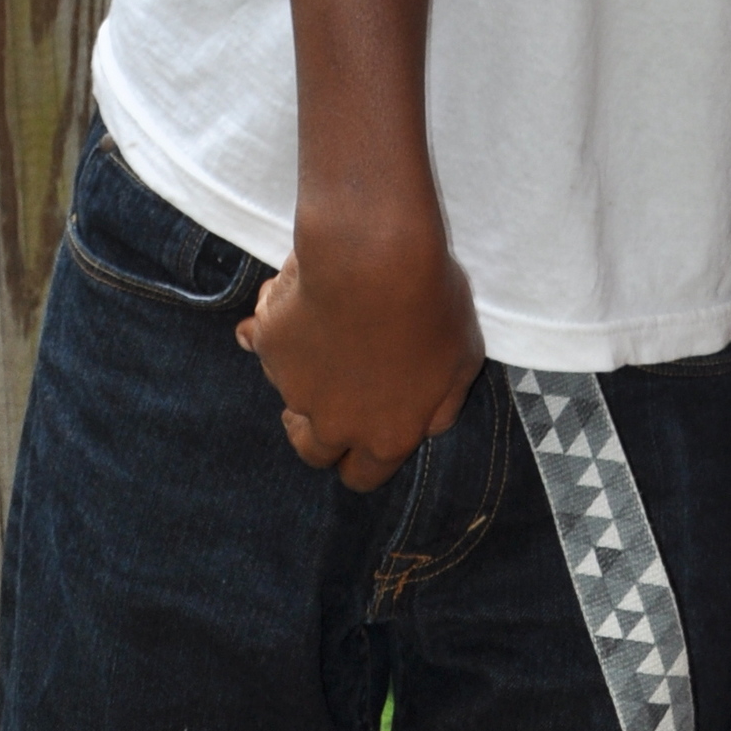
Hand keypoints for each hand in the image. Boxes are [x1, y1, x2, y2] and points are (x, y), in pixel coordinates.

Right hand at [238, 223, 483, 490]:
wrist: (376, 253)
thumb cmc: (430, 303)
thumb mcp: (463, 360)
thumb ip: (442, 405)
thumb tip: (423, 428)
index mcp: (385, 437)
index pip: (362, 476)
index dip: (359, 457)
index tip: (359, 430)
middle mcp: (334, 425)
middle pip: (312, 450)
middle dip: (314, 428)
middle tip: (328, 388)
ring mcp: (295, 388)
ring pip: (290, 386)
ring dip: (301, 364)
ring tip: (327, 315)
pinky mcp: (269, 348)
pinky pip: (267, 339)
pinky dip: (279, 322)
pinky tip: (301, 290)